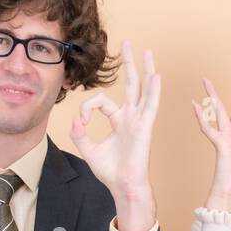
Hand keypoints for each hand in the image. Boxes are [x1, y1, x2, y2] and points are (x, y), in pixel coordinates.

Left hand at [69, 41, 159, 230]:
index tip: (79, 124)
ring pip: (143, 89)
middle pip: (132, 85)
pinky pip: (150, 105)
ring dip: (144, 70)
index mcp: (119, 121)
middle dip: (129, 64)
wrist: (123, 186)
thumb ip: (79, 133)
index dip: (86, 109)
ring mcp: (139, 121)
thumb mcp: (88, 149)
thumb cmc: (111, 172)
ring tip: (146, 52)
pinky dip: (153, 90)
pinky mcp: (144, 127)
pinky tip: (156, 75)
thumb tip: (74, 120)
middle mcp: (131, 117)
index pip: (102, 102)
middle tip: (127, 44)